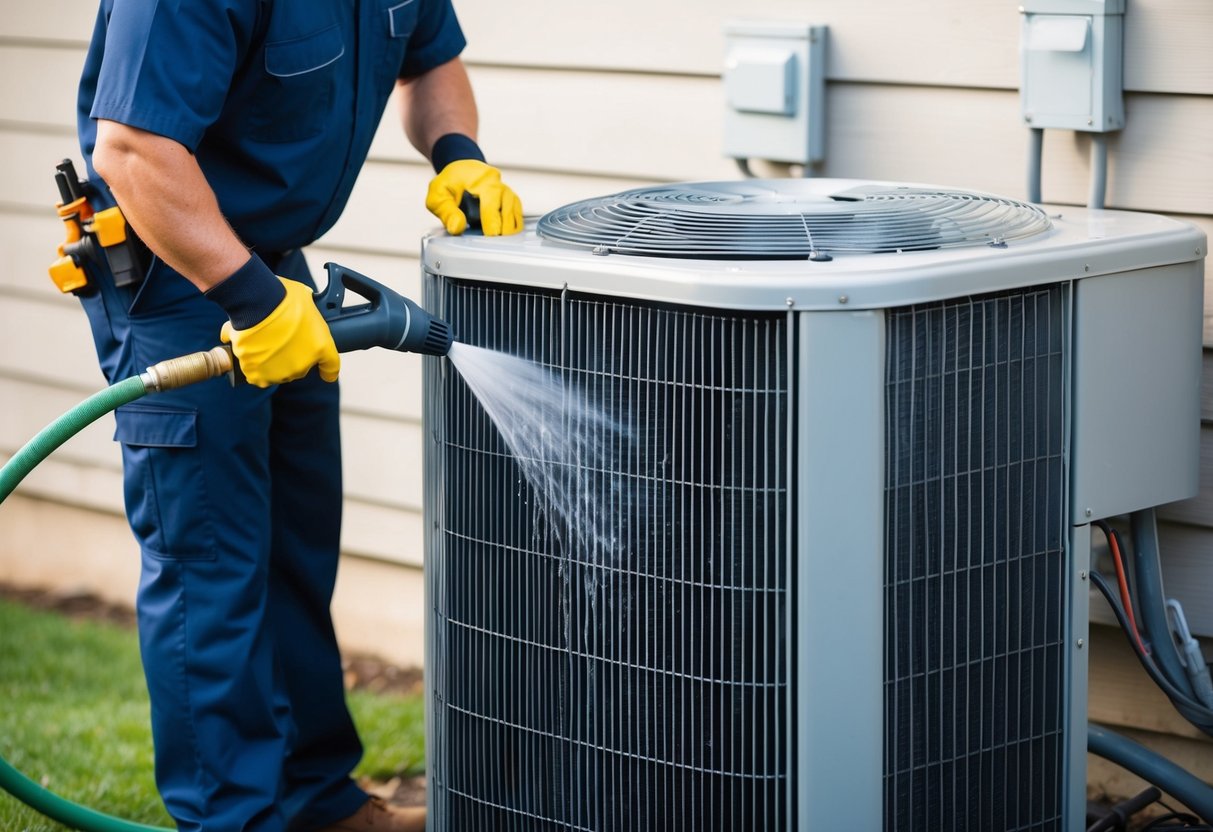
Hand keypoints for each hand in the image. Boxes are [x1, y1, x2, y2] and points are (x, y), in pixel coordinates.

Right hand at [219, 277, 339, 386]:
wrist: (259, 304)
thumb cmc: (283, 297)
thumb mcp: (307, 300)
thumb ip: (308, 311)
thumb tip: (303, 303)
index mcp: (321, 347)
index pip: (331, 368)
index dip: (326, 369)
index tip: (323, 371)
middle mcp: (302, 365)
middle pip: (298, 367)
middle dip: (290, 355)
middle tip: (279, 337)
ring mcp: (280, 372)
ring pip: (276, 372)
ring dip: (270, 360)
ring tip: (261, 341)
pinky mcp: (258, 374)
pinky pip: (255, 374)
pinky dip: (251, 363)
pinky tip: (247, 348)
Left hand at [426, 159, 522, 236]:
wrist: (461, 171)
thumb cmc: (450, 182)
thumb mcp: (438, 194)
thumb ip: (446, 211)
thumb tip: (457, 227)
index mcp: (483, 179)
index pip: (493, 201)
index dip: (492, 221)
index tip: (491, 236)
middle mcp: (500, 185)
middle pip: (509, 210)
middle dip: (502, 229)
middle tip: (492, 244)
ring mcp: (508, 194)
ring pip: (516, 215)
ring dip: (508, 230)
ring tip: (496, 242)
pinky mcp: (512, 203)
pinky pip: (518, 218)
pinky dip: (511, 229)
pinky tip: (500, 236)